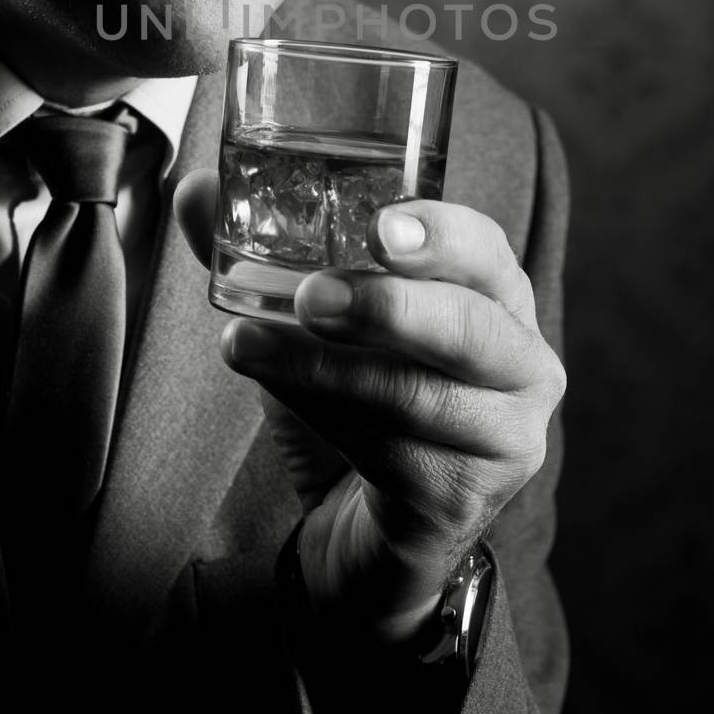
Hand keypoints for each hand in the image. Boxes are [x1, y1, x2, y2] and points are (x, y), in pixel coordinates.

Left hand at [173, 172, 565, 647]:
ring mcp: (503, 439)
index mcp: (496, 297)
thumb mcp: (313, 317)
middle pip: (472, 327)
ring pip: (419, 397)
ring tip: (248, 344)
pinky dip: (326, 420)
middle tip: (309, 296)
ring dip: (324, 369)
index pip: (486, 250)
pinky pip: (394, 456)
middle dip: (388, 306)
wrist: (364, 524)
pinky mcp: (461, 500)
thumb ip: (262, 250)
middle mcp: (520, 364)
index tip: (381, 224)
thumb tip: (193, 190)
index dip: (441, 234)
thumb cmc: (358, 398)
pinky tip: (277, 398)